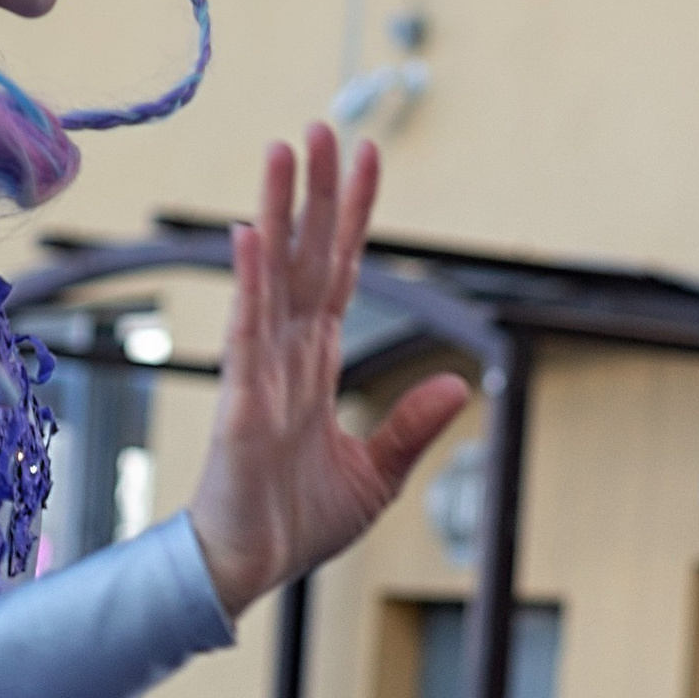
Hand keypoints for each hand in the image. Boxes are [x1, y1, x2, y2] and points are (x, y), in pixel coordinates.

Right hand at [188, 126, 469, 620]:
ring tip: (284, 151)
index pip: (341, 275)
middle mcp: (286, 355)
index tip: (368, 158)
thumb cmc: (295, 524)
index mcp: (316, 366)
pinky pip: (247, 334)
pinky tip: (252, 235)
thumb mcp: (376, 475)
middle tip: (324, 124)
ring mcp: (259, 373)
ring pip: (273, 277)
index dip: (355, 218)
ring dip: (278, 214)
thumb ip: (412, 427)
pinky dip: (251, 285)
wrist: (247, 572)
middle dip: (317, 193)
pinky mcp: (240, 404)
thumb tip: (458, 382)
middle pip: (307, 258)